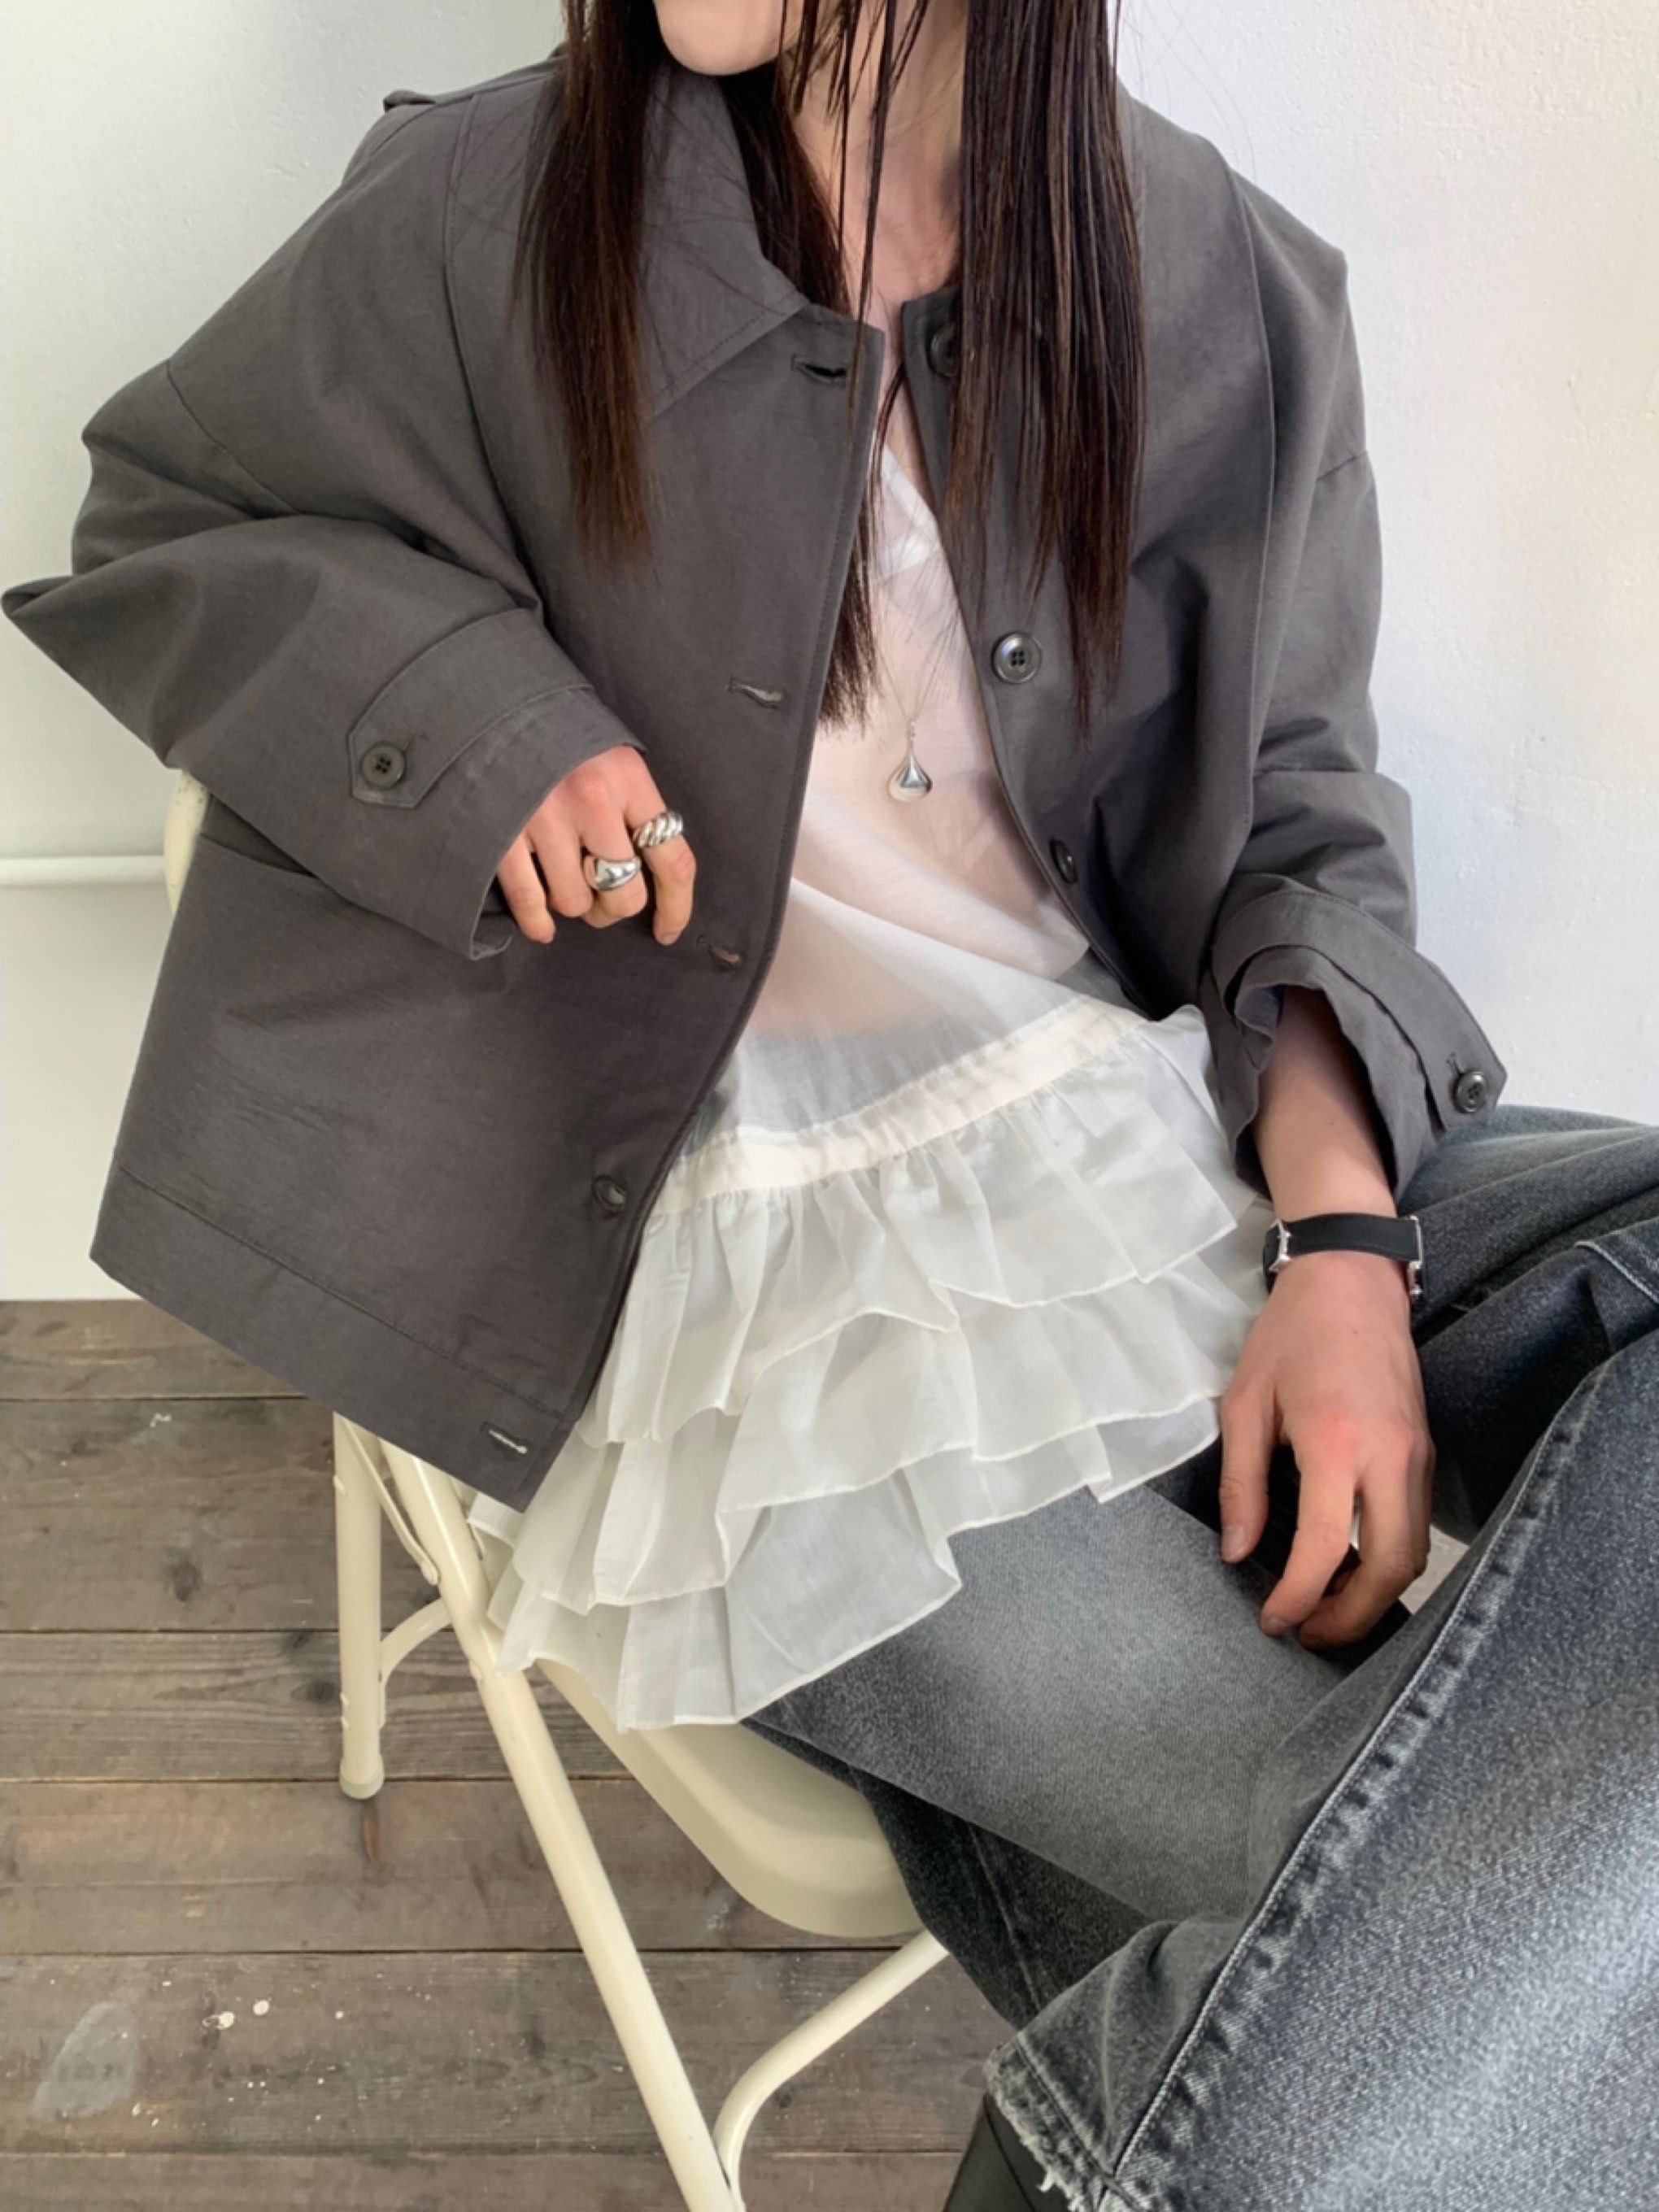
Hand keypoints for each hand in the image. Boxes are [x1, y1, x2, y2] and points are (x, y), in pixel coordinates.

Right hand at [496, 744, 694, 946]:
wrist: (492, 704)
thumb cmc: (561, 738)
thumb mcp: (613, 757)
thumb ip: (634, 808)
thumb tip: (650, 873)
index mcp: (629, 779)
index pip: (672, 861)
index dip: (676, 907)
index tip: (666, 931)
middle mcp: (592, 800)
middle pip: (624, 895)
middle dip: (614, 908)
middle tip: (602, 899)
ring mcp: (544, 817)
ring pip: (575, 902)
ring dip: (573, 905)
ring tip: (564, 884)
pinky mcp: (503, 832)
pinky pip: (530, 901)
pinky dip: (538, 923)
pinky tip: (543, 926)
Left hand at [1217, 1248, 1433, 1648]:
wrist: (1351, 1278)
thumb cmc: (1290, 1336)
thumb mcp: (1244, 1403)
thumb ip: (1242, 1483)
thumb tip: (1238, 1554)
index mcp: (1336, 1443)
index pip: (1323, 1548)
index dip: (1299, 1599)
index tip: (1274, 1622)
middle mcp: (1388, 1456)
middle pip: (1389, 1569)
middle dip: (1351, 1617)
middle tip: (1308, 1636)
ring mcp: (1416, 1454)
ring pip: (1412, 1552)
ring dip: (1375, 1594)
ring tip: (1327, 1607)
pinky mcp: (1426, 1450)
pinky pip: (1416, 1524)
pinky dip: (1389, 1559)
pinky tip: (1350, 1565)